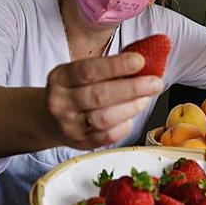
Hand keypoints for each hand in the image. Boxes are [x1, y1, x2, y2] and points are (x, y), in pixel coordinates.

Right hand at [44, 53, 163, 148]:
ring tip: (145, 98)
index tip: (140, 61)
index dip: (116, 65)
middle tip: (155, 83)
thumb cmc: (75, 90)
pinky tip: (131, 115)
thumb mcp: (81, 72)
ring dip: (131, 107)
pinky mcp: (81, 143)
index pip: (88, 70)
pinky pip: (108, 136)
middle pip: (99, 96)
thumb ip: (109, 67)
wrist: (50, 120)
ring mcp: (69, 125)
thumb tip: (146, 61)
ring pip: (105, 118)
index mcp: (60, 78)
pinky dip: (125, 125)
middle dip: (132, 88)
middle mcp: (61, 102)